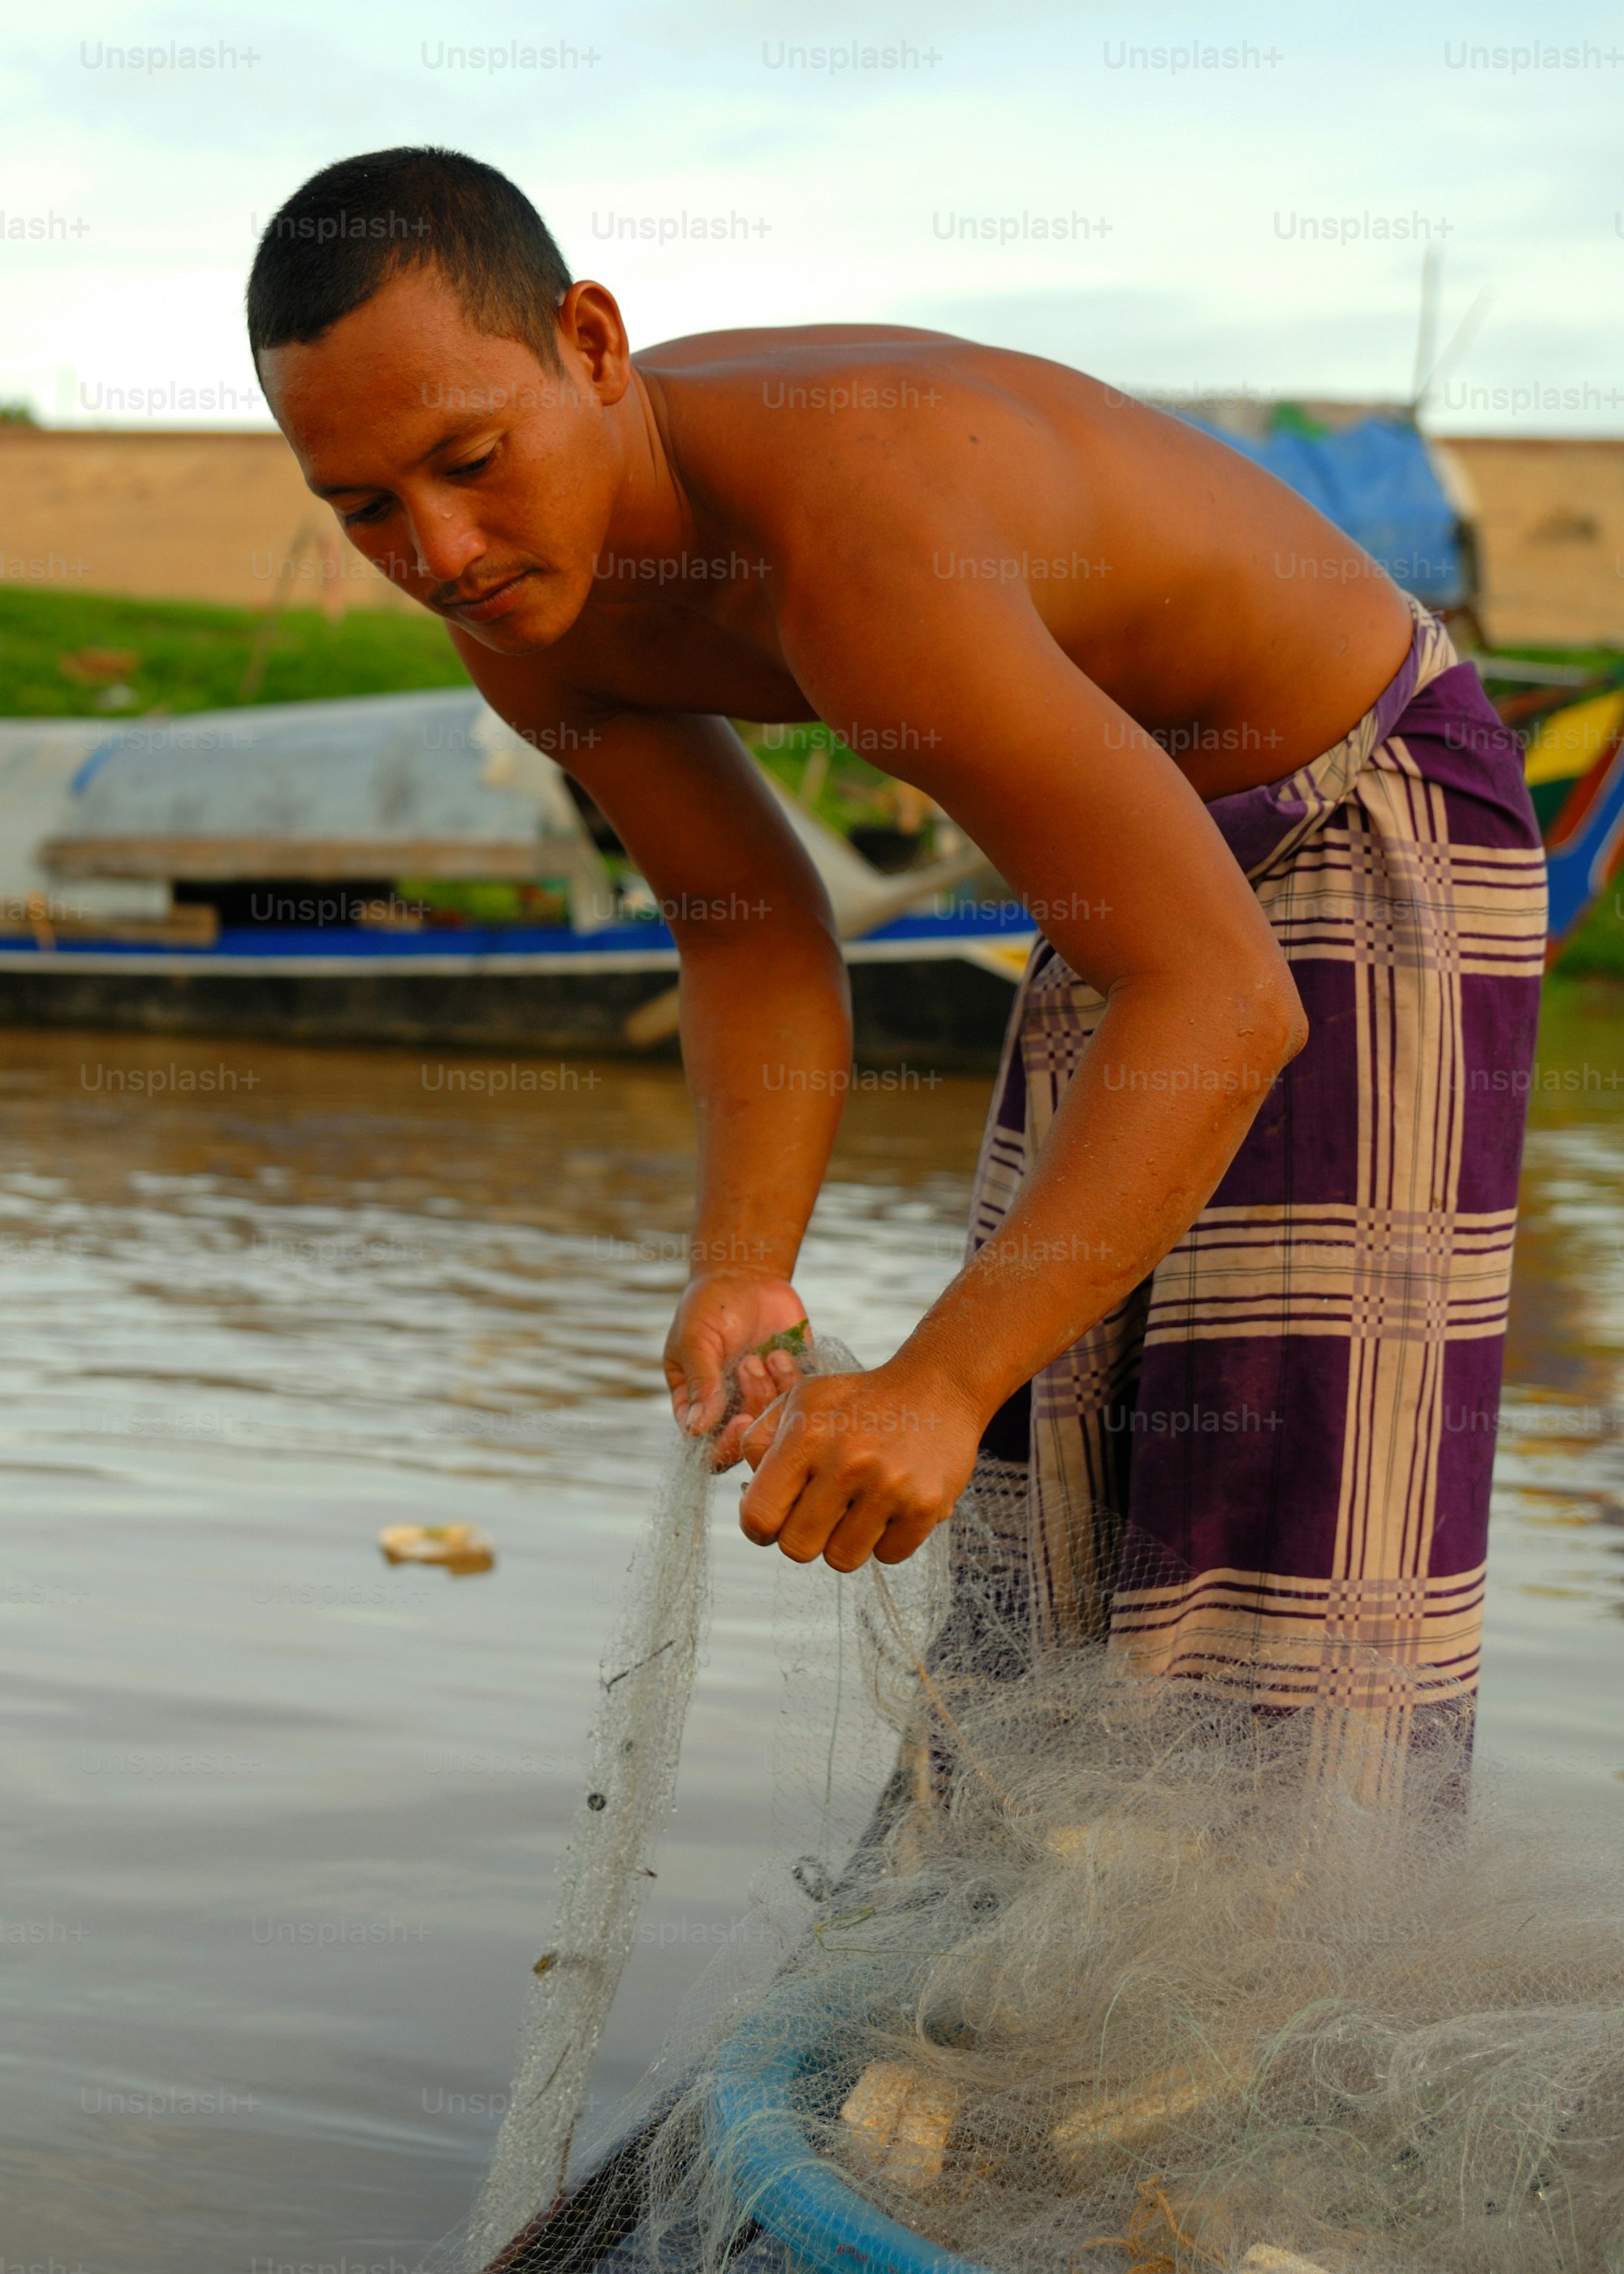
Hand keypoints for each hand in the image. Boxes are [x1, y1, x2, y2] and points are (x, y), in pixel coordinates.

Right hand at [664, 1268, 810, 1467]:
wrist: (746, 1276)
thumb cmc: (709, 1306)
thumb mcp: (695, 1339)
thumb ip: (700, 1383)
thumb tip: (697, 1429)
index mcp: (701, 1409)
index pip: (711, 1451)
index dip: (726, 1447)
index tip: (740, 1420)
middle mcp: (734, 1412)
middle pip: (751, 1444)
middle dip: (756, 1411)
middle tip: (751, 1368)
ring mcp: (767, 1400)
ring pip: (780, 1425)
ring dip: (774, 1392)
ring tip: (765, 1354)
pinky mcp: (795, 1384)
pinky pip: (804, 1401)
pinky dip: (796, 1382)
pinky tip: (781, 1353)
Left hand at [737, 1361, 982, 1571]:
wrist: (937, 1387)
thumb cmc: (858, 1401)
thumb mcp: (800, 1402)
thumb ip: (760, 1443)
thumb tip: (747, 1493)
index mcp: (806, 1435)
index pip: (760, 1515)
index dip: (759, 1528)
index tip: (772, 1522)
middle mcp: (847, 1460)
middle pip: (797, 1548)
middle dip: (803, 1536)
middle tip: (821, 1512)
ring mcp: (890, 1485)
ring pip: (843, 1559)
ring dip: (845, 1540)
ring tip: (858, 1507)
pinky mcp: (926, 1505)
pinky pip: (888, 1557)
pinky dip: (886, 1540)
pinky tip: (890, 1507)